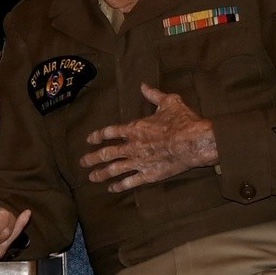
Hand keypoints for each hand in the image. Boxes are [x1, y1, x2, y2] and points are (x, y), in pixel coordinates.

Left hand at [81, 83, 218, 191]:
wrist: (193, 142)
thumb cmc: (182, 121)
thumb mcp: (169, 102)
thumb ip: (154, 95)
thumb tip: (143, 85)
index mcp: (135, 128)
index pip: (109, 132)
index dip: (98, 136)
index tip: (89, 140)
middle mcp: (132, 146)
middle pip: (106, 153)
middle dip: (92, 158)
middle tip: (82, 162)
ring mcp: (139, 162)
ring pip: (114, 170)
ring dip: (101, 174)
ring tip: (92, 178)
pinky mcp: (149, 175)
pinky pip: (130, 182)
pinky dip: (120, 186)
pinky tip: (112, 188)